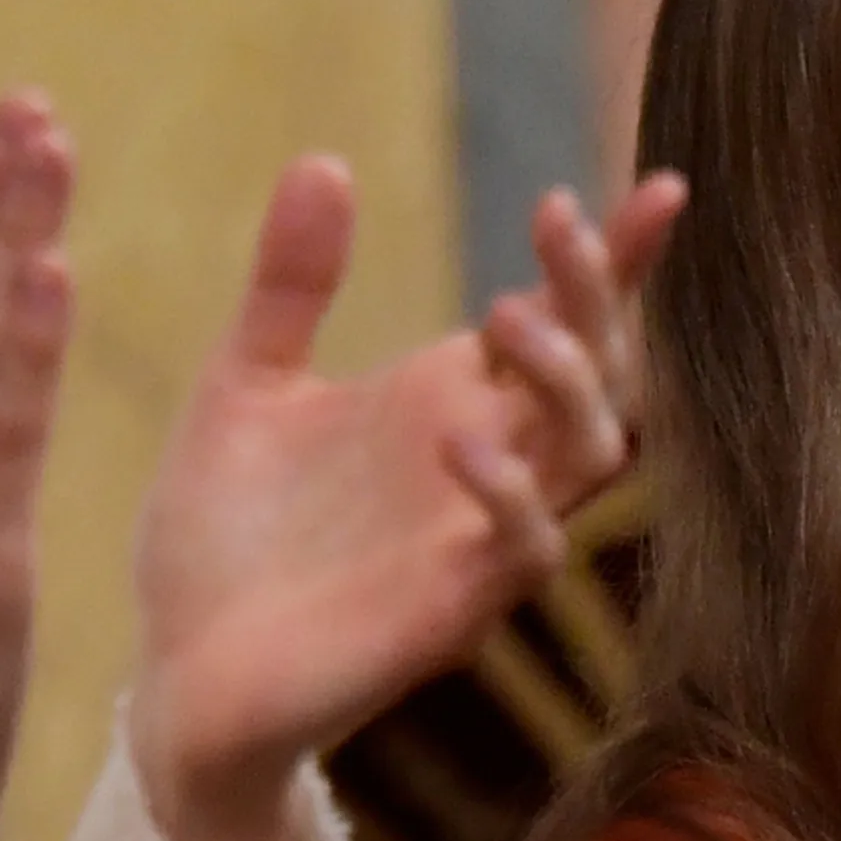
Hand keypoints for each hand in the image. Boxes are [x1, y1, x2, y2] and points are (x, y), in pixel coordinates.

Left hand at [127, 162, 679, 840]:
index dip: (620, 261)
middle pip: (602, 373)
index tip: (661, 188)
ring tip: (504, 318)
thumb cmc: (222, 541)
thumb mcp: (245, 385)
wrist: (179, 679)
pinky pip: (524, 553)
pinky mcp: (454, 609)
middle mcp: (493, 466)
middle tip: (560, 219)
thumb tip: (324, 160)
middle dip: (598, 295)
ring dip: (568, 381)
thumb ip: (291, 285)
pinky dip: (513, 496)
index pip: (567, 321)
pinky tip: (467, 442)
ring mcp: (482, 539)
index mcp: (456, 403)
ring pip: (590, 454)